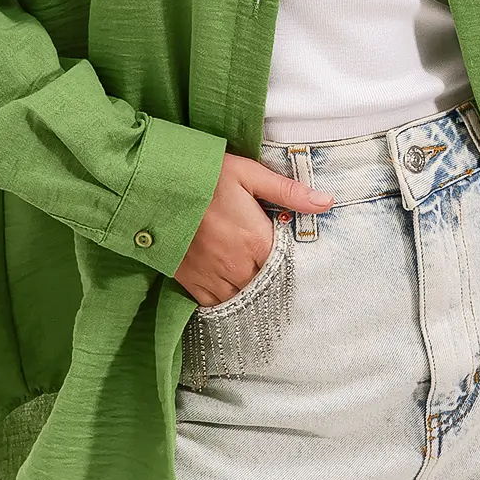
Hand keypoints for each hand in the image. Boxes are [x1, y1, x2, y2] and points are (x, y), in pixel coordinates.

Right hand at [173, 152, 334, 308]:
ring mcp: (213, 277)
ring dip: (253, 294)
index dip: (295, 264)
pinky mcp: (191, 282)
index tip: (301, 262)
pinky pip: (216, 304)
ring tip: (260, 287)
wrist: (153, 187)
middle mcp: (237, 265)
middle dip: (274, 280)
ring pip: (244, 299)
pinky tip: (233, 295)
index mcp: (256, 240)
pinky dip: (227, 302)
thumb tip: (326, 201)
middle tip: (282, 276)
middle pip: (268, 285)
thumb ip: (288, 192)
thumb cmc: (204, 176)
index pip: (287, 265)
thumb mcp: (249, 174)